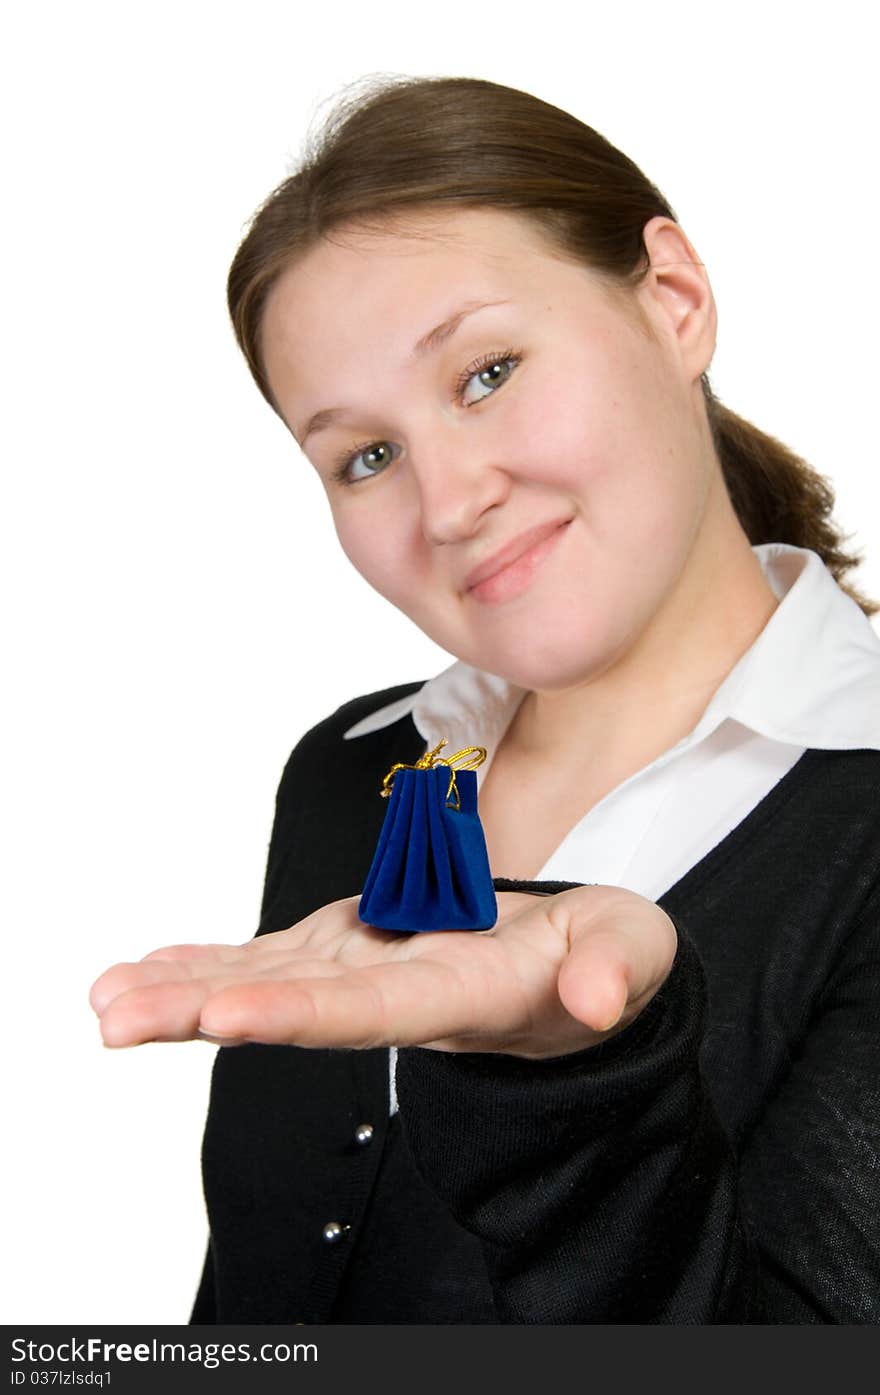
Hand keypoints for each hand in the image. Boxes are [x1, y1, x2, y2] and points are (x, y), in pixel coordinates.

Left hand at [89, 886, 677, 1058]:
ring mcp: (369, 972)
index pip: (375, 1011)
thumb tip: (595, 996)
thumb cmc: (603, 959)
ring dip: (184, 990)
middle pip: (293, 1008)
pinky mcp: (353, 948)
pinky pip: (272, 958)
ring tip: (107, 998)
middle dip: (203, 1011)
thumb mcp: (630, 952)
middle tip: (118, 1018)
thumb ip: (614, 970)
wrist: (572, 971)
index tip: (227, 1019)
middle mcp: (398, 996)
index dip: (302, 1015)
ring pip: (267, 982)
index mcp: (463, 997)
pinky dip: (210, 962)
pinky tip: (149, 967)